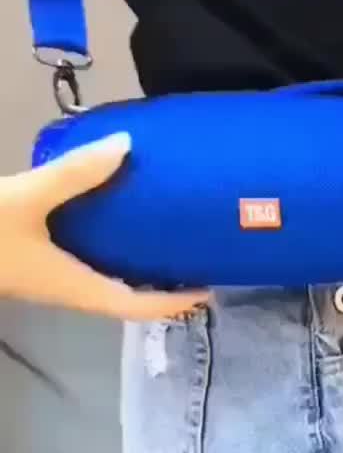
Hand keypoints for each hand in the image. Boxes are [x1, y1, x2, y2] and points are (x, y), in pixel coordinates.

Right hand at [0, 133, 209, 319]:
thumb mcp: (25, 197)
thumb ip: (75, 173)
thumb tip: (127, 144)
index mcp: (75, 287)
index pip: (136, 308)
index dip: (174, 303)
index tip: (208, 288)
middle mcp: (66, 291)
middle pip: (124, 299)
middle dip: (160, 286)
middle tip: (192, 257)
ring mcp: (47, 281)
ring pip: (102, 284)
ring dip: (133, 270)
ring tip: (161, 239)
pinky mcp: (31, 265)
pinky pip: (82, 266)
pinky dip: (106, 253)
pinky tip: (107, 224)